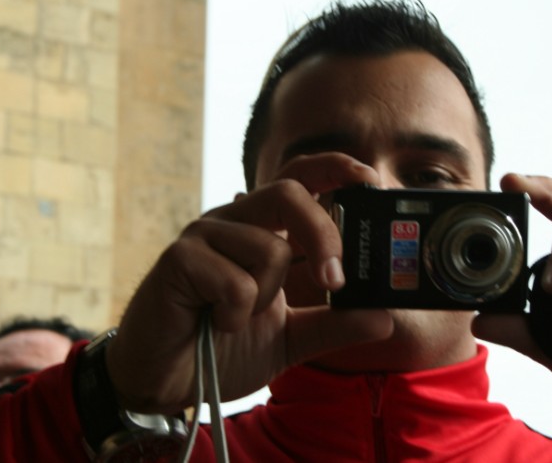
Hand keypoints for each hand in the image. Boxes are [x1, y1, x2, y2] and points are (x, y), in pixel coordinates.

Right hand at [105, 154, 393, 414]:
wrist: (166, 381)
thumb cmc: (223, 349)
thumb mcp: (292, 338)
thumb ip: (335, 325)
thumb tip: (386, 317)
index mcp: (263, 229)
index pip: (301, 179)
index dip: (335, 169)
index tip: (371, 179)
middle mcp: (235, 221)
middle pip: (290, 193)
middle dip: (322, 236)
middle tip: (333, 282)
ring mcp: (205, 235)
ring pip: (268, 247)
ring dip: (265, 298)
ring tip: (237, 317)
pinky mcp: (179, 258)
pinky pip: (235, 282)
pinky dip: (236, 316)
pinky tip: (215, 323)